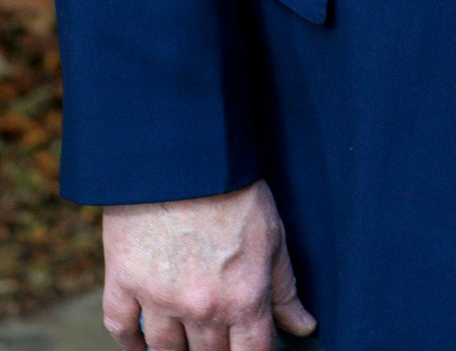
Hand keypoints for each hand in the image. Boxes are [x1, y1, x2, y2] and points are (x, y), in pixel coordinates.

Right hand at [102, 179, 316, 350]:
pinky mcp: (123, 282)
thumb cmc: (235, 190)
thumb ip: (284, 288)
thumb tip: (303, 327)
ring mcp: (158, 299)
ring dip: (176, 350)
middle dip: (217, 350)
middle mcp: (201, 308)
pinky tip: (140, 342)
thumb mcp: (273, 234)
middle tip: (220, 335)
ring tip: (185, 340)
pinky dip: (129, 342)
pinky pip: (121, 329)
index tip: (253, 344)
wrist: (184, 155)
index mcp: (243, 297)